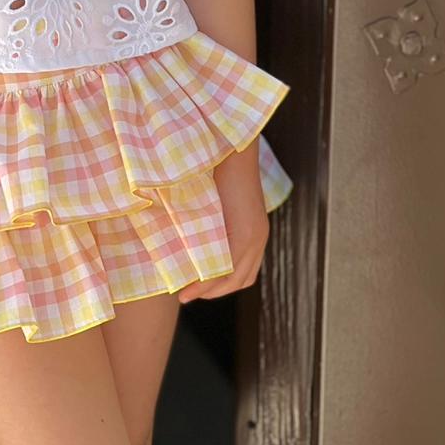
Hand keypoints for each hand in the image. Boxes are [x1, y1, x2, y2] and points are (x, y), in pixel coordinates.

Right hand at [178, 138, 269, 303]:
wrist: (231, 147)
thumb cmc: (218, 166)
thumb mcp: (218, 199)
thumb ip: (213, 218)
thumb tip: (189, 229)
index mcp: (255, 231)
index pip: (243, 273)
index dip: (221, 286)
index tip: (197, 289)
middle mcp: (259, 238)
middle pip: (239, 281)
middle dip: (212, 293)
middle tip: (186, 296)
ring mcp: (255, 237)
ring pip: (233, 278)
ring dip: (209, 290)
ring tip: (185, 294)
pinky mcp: (246, 232)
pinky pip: (228, 266)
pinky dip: (209, 278)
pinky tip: (191, 281)